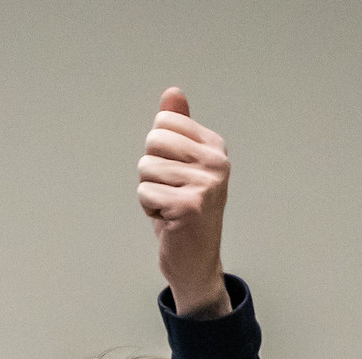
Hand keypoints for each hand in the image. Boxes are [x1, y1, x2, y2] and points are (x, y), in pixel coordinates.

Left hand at [137, 88, 230, 317]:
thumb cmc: (184, 211)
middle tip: (170, 192)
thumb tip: (173, 93)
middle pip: (153, 141)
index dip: (158, 150)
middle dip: (151, 170)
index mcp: (215, 147)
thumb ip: (178, 128)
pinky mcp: (189, 205)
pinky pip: (144, 192)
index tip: (174, 173)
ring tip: (170, 207)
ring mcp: (206, 184)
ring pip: (146, 167)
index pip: (163, 123)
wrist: (195, 261)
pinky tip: (169, 220)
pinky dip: (149, 209)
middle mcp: (216, 162)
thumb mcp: (181, 165)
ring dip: (150, 192)